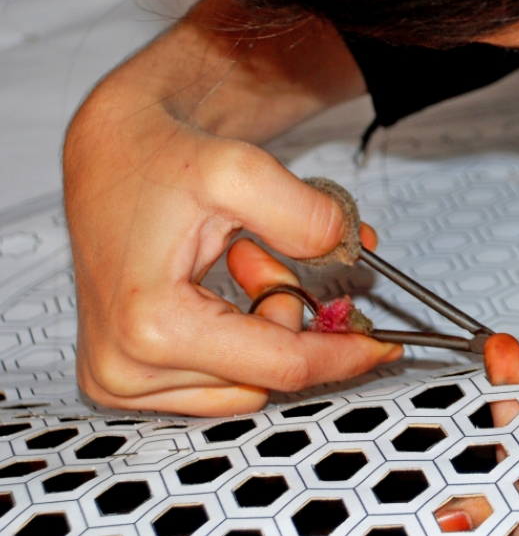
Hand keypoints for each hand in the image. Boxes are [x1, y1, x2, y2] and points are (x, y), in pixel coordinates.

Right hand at [65, 0, 399, 415]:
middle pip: (267, 374)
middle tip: (265, 253)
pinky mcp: (126, 379)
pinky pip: (220, 382)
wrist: (114, 153)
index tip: (388, 342)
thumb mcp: (241, 168)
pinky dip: (241, 338)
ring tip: (237, 260)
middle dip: (287, 312)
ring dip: (264, 323)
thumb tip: (349, 254)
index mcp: (150, 326)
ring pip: (248, 382)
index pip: (280, 365)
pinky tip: (221, 289)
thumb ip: (305, 216)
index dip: (344, 353)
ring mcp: (121, 380)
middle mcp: (125, 367)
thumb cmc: (162, 159)